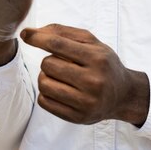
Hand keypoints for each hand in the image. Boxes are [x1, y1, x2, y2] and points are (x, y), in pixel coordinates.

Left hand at [21, 24, 149, 126]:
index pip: (57, 44)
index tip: (25, 34)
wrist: (124, 95)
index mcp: (97, 58)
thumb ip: (63, 32)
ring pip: (44, 84)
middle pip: (48, 64)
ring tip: (58, 77)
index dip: (37, 38)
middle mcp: (93, 81)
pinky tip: (59, 90)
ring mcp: (86, 102)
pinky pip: (44, 102)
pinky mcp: (78, 118)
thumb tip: (31, 32)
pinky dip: (46, 93)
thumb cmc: (103, 64)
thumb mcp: (91, 42)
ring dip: (45, 77)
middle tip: (61, 64)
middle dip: (48, 61)